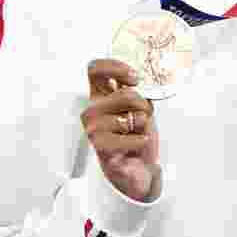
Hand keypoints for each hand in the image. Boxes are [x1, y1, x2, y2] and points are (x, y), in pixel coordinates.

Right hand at [82, 59, 159, 200]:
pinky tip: (139, 143)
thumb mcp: (140, 107)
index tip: (134, 79)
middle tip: (145, 114)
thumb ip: (136, 91)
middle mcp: (91, 111)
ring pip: (128, 116)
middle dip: (143, 104)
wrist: (141, 169)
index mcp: (99, 96)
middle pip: (123, 94)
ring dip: (143, 124)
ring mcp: (93, 130)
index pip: (94, 70)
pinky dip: (140, 139)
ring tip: (138, 132)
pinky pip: (129, 137)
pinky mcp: (101, 149)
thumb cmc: (137, 135)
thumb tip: (137, 82)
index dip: (115, 68)